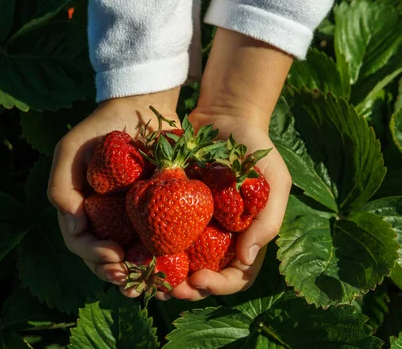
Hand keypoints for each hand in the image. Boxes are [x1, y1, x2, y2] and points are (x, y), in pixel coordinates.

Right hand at [47, 88, 180, 287]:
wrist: (141, 106)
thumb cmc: (102, 128)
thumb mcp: (71, 149)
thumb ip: (60, 185)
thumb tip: (73, 225)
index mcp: (82, 208)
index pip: (81, 242)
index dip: (94, 255)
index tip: (114, 256)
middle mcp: (105, 218)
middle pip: (105, 258)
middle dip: (116, 274)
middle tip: (131, 280)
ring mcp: (131, 217)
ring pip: (132, 257)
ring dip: (139, 276)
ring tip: (152, 287)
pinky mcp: (159, 211)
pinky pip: (160, 241)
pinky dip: (164, 260)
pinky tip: (174, 270)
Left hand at [154, 27, 293, 300]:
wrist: (223, 116)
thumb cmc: (255, 149)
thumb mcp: (274, 181)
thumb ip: (267, 219)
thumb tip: (246, 258)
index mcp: (242, 238)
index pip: (233, 277)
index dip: (217, 286)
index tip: (198, 280)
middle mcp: (215, 237)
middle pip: (200, 277)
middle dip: (183, 289)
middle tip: (166, 289)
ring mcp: (191, 223)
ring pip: (175, 262)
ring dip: (161, 276)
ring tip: (145, 277)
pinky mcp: (168, 206)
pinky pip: (156, 232)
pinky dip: (146, 245)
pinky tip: (132, 249)